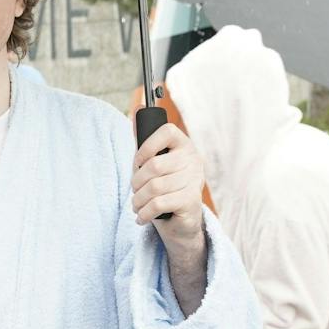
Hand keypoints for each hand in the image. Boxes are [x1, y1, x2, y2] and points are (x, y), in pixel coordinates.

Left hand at [132, 121, 206, 241]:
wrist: (182, 222)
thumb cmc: (165, 188)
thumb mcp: (153, 162)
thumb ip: (145, 140)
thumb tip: (138, 106)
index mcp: (184, 145)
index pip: (166, 132)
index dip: (146, 147)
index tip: (137, 163)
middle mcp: (193, 160)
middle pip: (154, 165)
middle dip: (136, 182)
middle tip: (134, 192)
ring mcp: (194, 181)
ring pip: (154, 187)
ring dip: (138, 200)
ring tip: (137, 206)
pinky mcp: (191, 201)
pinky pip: (159, 203)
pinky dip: (144, 212)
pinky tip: (141, 217)